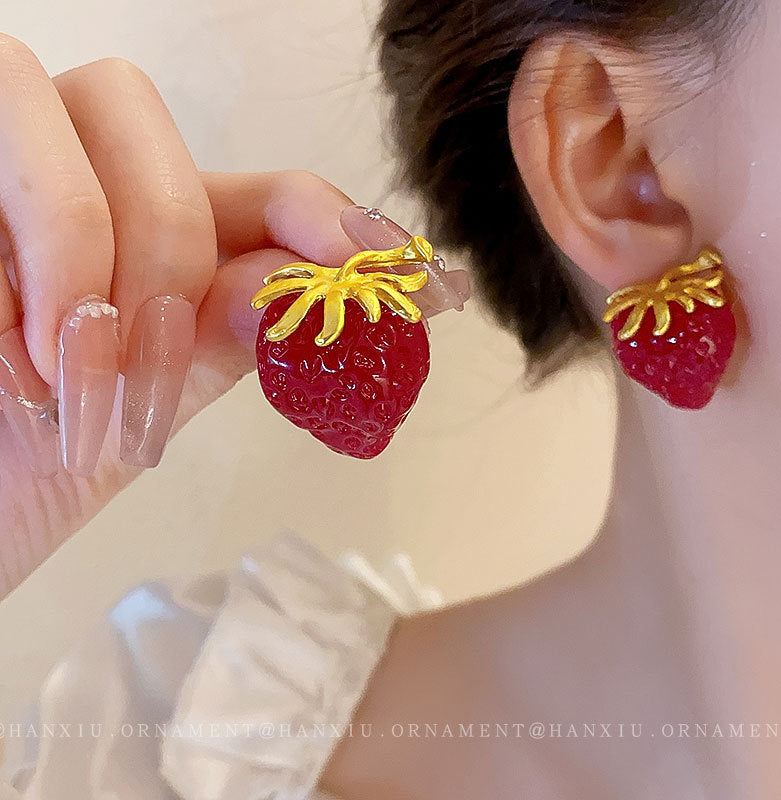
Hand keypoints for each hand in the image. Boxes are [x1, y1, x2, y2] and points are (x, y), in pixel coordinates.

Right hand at [0, 38, 468, 598]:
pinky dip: (8, 271)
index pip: (261, 187)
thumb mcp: (147, 404)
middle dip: (158, 241)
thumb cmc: (37, 466)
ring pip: (44, 97)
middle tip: (142, 371)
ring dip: (75, 247)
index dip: (321, 214)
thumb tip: (312, 287)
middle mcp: (82, 181)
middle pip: (138, 110)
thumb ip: (222, 335)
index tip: (379, 270)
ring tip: (63, 380)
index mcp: (158, 235)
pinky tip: (11, 371)